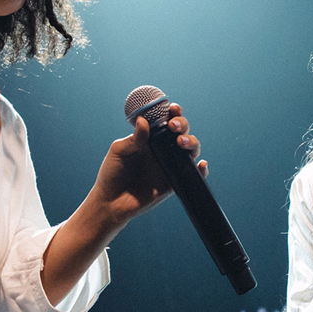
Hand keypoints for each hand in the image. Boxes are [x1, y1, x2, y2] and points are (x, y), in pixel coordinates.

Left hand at [91, 103, 204, 227]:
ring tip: (181, 143)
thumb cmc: (112, 173)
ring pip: (190, 149)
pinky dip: (202, 170)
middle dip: (182, 124)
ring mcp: (170, 165)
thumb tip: (144, 121)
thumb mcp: (119, 151)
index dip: (172, 112)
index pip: (165, 121)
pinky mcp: (174, 182)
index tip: (172, 109)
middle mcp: (162, 149)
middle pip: (181, 131)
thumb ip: (134, 138)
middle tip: (173, 126)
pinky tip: (201, 165)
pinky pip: (193, 175)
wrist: (111, 202)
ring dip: (191, 142)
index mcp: (149, 138)